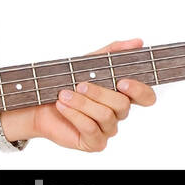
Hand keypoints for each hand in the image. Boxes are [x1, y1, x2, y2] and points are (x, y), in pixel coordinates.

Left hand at [26, 38, 156, 151]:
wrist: (38, 105)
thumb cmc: (64, 85)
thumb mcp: (87, 63)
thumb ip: (112, 52)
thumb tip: (137, 42)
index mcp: (121, 95)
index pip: (146, 97)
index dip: (139, 90)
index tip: (122, 82)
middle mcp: (117, 114)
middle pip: (123, 105)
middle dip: (99, 93)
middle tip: (79, 84)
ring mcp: (107, 129)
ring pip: (105, 116)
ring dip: (82, 103)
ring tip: (63, 95)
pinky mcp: (94, 142)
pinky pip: (91, 129)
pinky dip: (75, 115)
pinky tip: (62, 106)